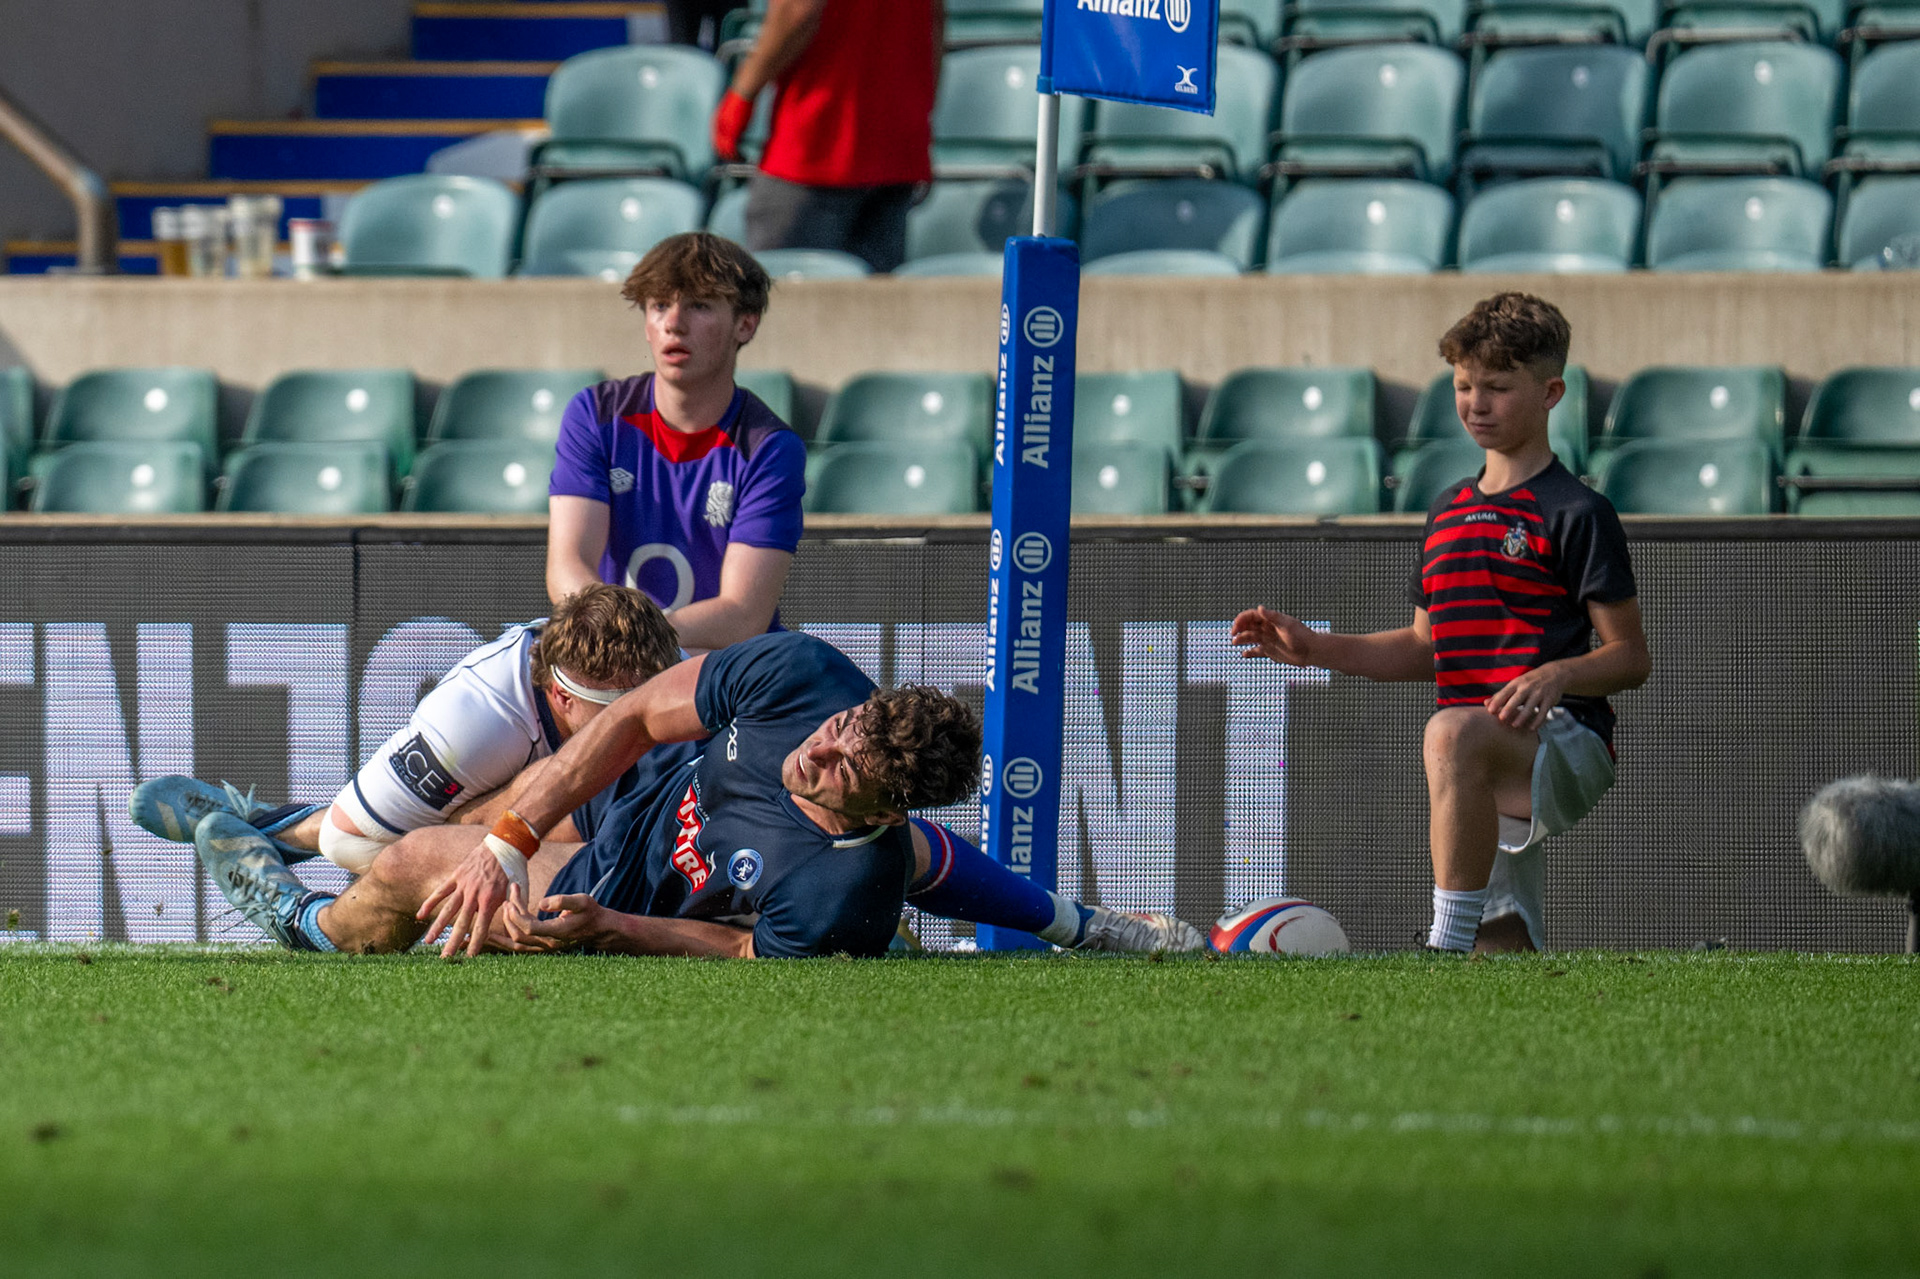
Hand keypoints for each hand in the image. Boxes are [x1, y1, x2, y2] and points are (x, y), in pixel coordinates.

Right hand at [418, 841, 514, 959]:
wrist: (505, 843)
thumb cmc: (514, 868)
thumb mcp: (518, 890)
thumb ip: (512, 908)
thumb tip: (510, 926)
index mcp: (491, 899)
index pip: (481, 927)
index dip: (475, 943)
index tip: (469, 958)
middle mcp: (475, 894)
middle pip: (462, 923)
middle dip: (453, 943)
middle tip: (445, 959)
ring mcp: (463, 885)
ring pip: (447, 910)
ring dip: (437, 927)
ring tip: (428, 943)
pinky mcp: (456, 876)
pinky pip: (440, 892)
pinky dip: (430, 903)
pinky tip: (420, 916)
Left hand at [503, 893, 608, 953]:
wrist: (599, 929)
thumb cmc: (590, 912)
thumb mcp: (582, 900)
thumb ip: (562, 901)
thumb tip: (541, 903)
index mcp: (557, 932)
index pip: (529, 927)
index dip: (517, 914)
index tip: (512, 898)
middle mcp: (549, 944)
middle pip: (520, 934)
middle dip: (510, 916)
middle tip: (509, 898)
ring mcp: (545, 948)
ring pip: (517, 944)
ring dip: (505, 928)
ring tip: (502, 911)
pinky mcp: (542, 947)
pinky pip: (519, 948)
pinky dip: (506, 942)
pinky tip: (495, 936)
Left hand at [711, 89, 752, 162]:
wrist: (743, 92)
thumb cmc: (741, 100)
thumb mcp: (733, 113)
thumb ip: (731, 123)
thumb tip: (736, 131)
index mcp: (715, 121)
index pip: (715, 139)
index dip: (721, 148)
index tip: (730, 152)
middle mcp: (717, 126)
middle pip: (717, 146)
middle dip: (726, 154)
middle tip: (736, 158)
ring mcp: (724, 129)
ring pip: (724, 148)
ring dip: (732, 156)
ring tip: (740, 159)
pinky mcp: (732, 131)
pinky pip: (731, 148)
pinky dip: (736, 154)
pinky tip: (742, 157)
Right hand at [1231, 606, 1316, 666]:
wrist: (1311, 651)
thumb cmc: (1301, 636)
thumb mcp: (1286, 625)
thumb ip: (1272, 617)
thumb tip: (1260, 608)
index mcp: (1271, 620)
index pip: (1252, 616)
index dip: (1242, 619)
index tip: (1236, 626)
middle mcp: (1267, 629)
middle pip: (1249, 626)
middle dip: (1239, 629)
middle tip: (1233, 635)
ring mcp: (1268, 640)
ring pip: (1251, 638)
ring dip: (1242, 639)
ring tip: (1235, 643)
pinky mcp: (1270, 652)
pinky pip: (1257, 651)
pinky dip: (1250, 652)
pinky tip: (1244, 654)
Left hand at [1485, 664, 1569, 732]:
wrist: (1554, 674)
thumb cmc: (1529, 681)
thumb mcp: (1516, 684)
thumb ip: (1501, 694)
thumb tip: (1485, 704)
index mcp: (1517, 683)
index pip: (1505, 692)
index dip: (1497, 701)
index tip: (1490, 710)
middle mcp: (1528, 687)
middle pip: (1517, 699)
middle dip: (1509, 708)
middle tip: (1501, 718)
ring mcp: (1539, 693)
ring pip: (1530, 707)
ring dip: (1523, 717)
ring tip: (1515, 725)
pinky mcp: (1549, 700)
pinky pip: (1543, 712)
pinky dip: (1538, 721)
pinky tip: (1532, 728)